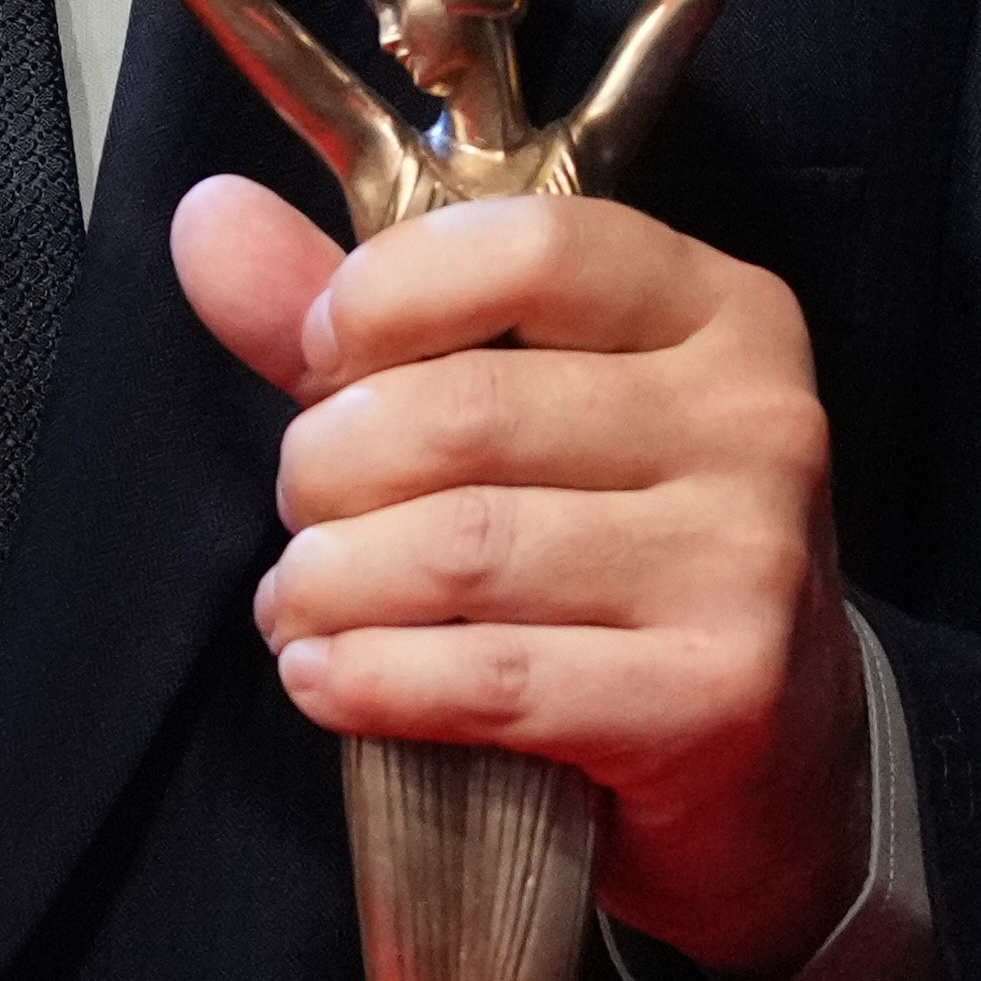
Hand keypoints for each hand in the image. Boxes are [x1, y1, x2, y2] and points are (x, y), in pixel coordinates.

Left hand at [178, 170, 868, 980]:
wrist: (768, 762)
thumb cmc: (621, 556)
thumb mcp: (525, 407)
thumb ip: (373, 318)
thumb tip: (212, 218)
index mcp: (718, 311)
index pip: (533, 248)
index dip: (385, 299)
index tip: (319, 358)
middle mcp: (757, 421)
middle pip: (467, 413)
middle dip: (328, 469)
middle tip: (303, 516)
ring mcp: (747, 563)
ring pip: (463, 548)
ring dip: (329, 584)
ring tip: (301, 604)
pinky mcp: (716, 699)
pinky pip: (490, 679)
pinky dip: (369, 679)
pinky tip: (327, 677)